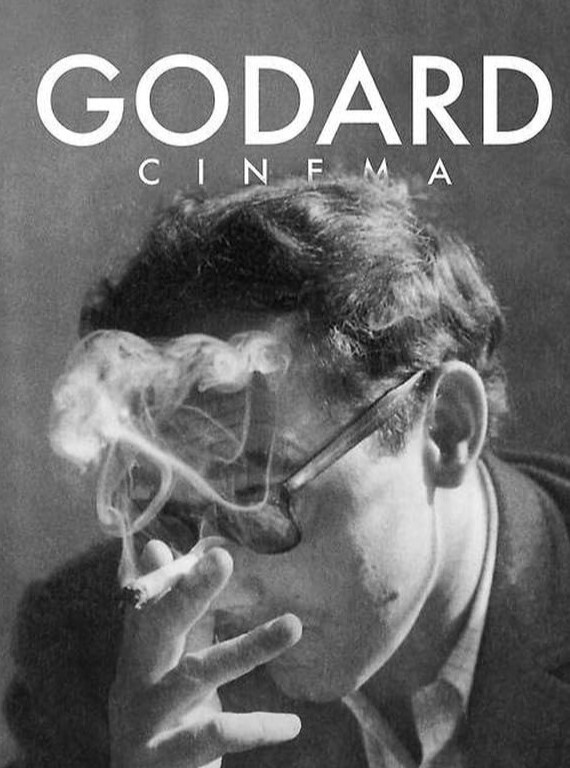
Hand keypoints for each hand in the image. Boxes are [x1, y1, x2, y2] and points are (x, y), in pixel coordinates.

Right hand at [109, 539, 301, 767]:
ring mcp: (147, 718)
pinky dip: (256, 728)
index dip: (178, 576)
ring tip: (293, 625)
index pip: (154, 603)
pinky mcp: (163, 757)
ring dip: (248, 647)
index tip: (216, 550)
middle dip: (190, 592)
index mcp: (140, 652)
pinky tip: (292, 724)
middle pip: (159, 627)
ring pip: (198, 674)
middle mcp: (137, 679)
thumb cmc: (160, 716)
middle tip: (225, 558)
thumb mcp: (162, 663)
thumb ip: (170, 611)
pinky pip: (213, 735)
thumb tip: (155, 545)